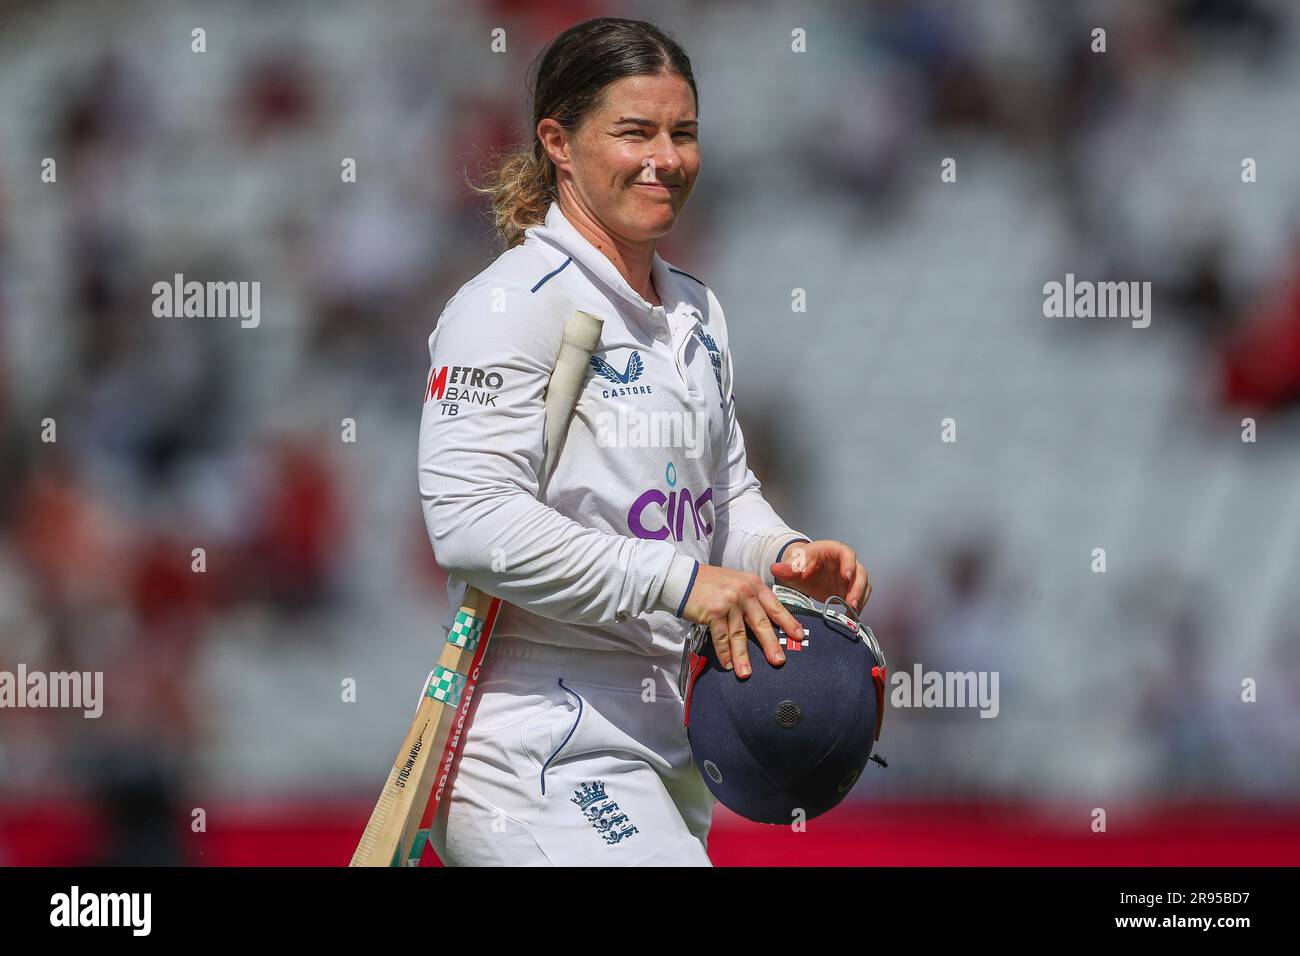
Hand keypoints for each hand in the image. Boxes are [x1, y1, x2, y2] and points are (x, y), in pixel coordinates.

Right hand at [680, 564, 804, 678]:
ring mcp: (729, 602)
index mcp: (753, 584)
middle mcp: (744, 592)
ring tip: (746, 673)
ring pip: (739, 635)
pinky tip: (727, 664)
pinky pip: (721, 638)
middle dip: (771, 645)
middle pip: (761, 623)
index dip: (788, 622)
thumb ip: (751, 597)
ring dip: (743, 657)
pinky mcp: (713, 612)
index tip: (798, 636)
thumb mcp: (736, 582)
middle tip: (779, 661)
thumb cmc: (709, 583)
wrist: (682, 578)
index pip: (775, 606)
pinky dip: (724, 653)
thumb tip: (765, 621)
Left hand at [771, 539, 870, 612]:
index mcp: (834, 551)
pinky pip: (861, 598)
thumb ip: (787, 568)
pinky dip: (857, 608)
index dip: (849, 564)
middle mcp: (847, 563)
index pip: (846, 554)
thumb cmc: (801, 562)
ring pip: (864, 586)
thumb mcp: (793, 564)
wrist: (803, 571)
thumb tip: (774, 568)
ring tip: (852, 613)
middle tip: (851, 603)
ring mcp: (852, 577)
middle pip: (860, 572)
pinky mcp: (851, 590)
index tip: (846, 576)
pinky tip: (850, 619)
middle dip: (857, 588)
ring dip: (860, 600)